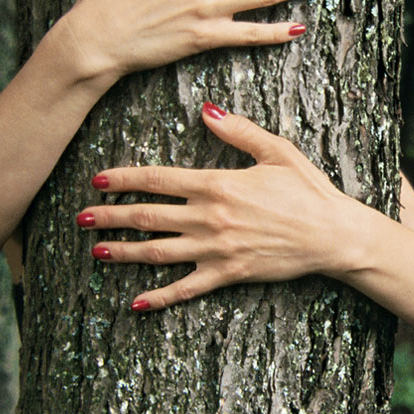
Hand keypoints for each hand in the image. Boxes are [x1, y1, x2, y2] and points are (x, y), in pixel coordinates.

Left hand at [77, 103, 359, 310]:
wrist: (333, 235)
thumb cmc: (307, 190)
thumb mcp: (276, 151)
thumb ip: (237, 130)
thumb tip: (205, 110)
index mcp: (217, 184)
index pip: (158, 179)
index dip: (124, 179)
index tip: (98, 180)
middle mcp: (209, 217)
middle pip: (148, 216)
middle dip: (111, 216)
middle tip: (81, 217)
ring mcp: (216, 249)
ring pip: (158, 252)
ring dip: (124, 252)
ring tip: (96, 251)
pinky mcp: (228, 274)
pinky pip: (186, 289)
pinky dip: (160, 297)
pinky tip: (136, 303)